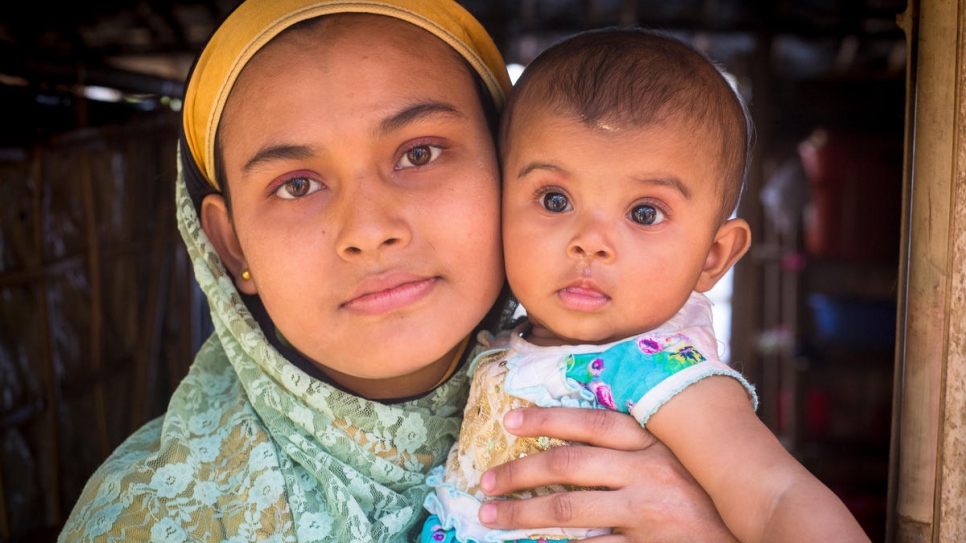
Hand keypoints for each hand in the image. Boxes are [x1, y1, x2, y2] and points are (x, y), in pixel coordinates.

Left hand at [477, 407, 738, 542]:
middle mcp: (648, 471)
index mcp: (656, 442)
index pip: (591, 422)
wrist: (755, 534)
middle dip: (518, 472)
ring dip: (521, 515)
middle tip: (485, 482)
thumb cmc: (712, 496)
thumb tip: (587, 434)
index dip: (547, 418)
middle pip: (567, 465)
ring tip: (491, 517)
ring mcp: (646, 514)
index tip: (510, 420)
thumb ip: (642, 443)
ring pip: (566, 511)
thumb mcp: (682, 458)